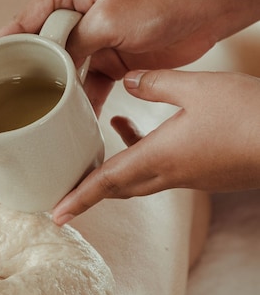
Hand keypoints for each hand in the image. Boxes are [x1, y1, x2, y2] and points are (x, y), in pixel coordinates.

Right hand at [0, 0, 218, 113]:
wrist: (205, 5)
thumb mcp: (109, 18)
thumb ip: (76, 43)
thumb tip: (53, 69)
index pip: (18, 25)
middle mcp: (73, 15)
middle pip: (34, 50)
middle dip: (14, 76)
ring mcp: (92, 39)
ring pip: (60, 72)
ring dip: (49, 96)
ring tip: (24, 121)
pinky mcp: (111, 58)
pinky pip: (87, 85)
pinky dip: (80, 104)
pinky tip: (70, 125)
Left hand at [51, 68, 259, 222]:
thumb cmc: (246, 115)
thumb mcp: (195, 87)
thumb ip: (156, 83)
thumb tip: (128, 80)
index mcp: (160, 159)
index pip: (107, 183)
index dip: (78, 198)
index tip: (55, 214)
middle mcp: (172, 174)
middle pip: (120, 187)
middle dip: (91, 187)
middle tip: (66, 184)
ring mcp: (193, 177)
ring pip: (143, 177)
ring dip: (119, 164)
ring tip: (110, 129)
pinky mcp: (209, 173)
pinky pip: (165, 170)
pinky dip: (146, 155)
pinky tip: (148, 128)